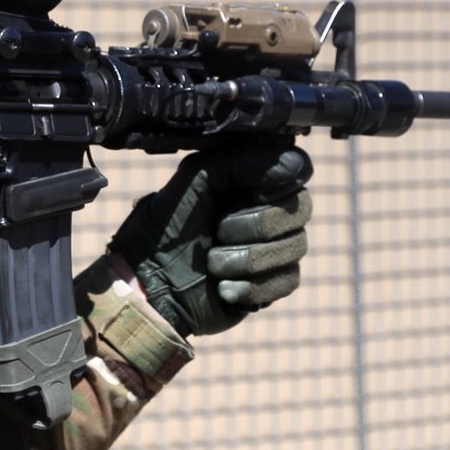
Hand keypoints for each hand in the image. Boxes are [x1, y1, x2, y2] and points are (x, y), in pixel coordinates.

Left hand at [109, 145, 311, 336]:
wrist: (150, 284)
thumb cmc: (166, 227)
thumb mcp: (195, 178)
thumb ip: (240, 160)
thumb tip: (293, 162)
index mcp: (252, 181)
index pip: (296, 170)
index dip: (272, 186)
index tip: (243, 195)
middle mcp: (269, 211)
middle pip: (299, 210)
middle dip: (252, 225)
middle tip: (217, 232)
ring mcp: (274, 248)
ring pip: (294, 247)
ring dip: (244, 259)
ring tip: (212, 264)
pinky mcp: (273, 284)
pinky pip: (288, 281)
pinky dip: (250, 287)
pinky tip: (222, 288)